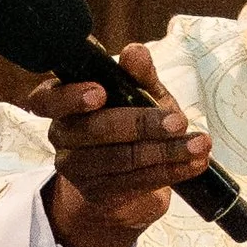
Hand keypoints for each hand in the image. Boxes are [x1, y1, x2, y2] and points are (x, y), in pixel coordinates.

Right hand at [33, 45, 213, 246]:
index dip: (71, 97)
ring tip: (199, 145)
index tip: (101, 92)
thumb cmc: (129, 122)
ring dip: (165, 152)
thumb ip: (138, 75)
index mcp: (61, 102)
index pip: (46, 99)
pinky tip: (193, 163)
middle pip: (95, 130)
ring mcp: (76, 168)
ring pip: (120, 158)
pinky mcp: (97, 193)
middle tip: (179, 121)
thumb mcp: (139, 94)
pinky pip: (136, 181)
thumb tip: (135, 52)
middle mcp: (61, 135)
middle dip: (142, 124)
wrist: (125, 180)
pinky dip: (170, 171)